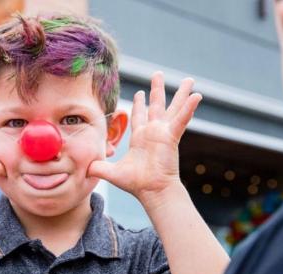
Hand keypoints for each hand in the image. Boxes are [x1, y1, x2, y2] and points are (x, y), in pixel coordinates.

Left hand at [88, 71, 200, 208]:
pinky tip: (197, 96)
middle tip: (157, 74)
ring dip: (181, 94)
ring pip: (173, 108)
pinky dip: (189, 108)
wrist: (152, 191)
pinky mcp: (172, 137)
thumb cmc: (136, 183)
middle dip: (156, 90)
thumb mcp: (112, 172)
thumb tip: (85, 169)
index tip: (139, 92)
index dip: (138, 104)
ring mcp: (164, 133)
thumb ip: (99, 167)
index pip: (139, 116)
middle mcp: (153, 132)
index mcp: (140, 137)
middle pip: (156, 106)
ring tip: (190, 80)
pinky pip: (181, 120)